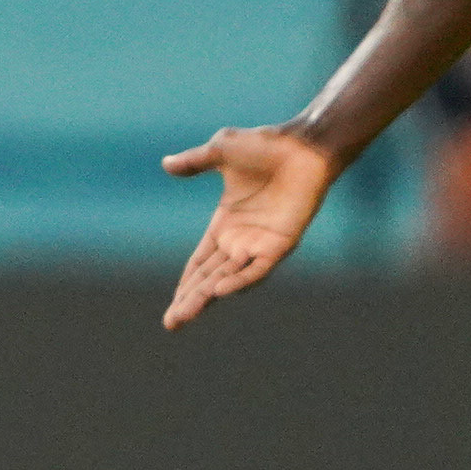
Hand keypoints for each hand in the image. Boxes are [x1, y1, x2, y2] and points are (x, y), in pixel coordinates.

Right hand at [156, 120, 340, 326]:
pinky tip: (220, 292)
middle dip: (190, 300)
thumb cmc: (266, 145)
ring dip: (207, 296)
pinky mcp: (282, 242)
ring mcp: (261, 243)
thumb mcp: (220, 151)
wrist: (303, 145)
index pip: (200, 263)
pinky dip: (240, 281)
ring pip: (229, 279)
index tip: (172, 308)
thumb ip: (194, 162)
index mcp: (225, 224)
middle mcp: (242, 240)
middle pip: (210, 278)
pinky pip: (258, 268)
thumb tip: (166, 165)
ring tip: (186, 314)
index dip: (185, 284)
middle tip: (171, 324)